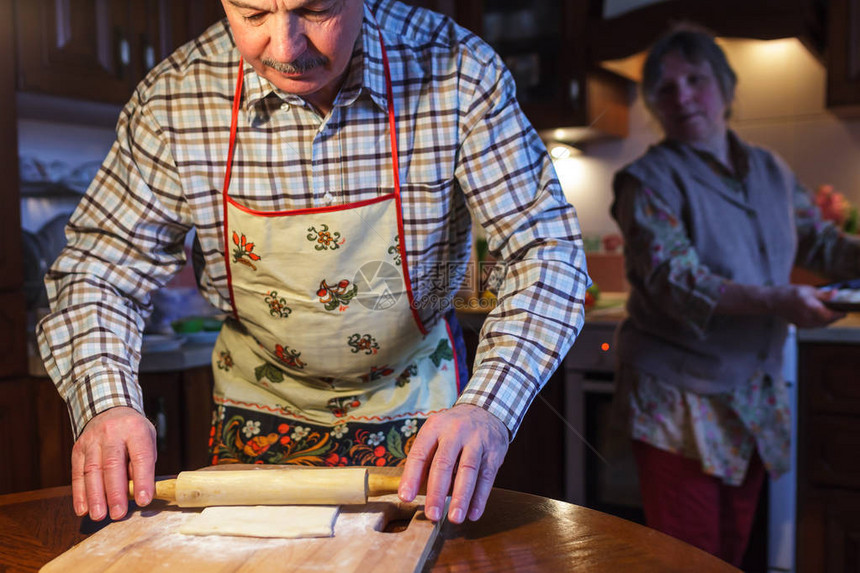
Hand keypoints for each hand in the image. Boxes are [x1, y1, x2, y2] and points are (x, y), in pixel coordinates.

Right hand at [71, 406, 156, 520]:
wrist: (110, 410)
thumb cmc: (133, 432)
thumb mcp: (147, 440)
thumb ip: (143, 464)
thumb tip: (137, 492)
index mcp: (135, 429)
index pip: (140, 456)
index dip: (142, 480)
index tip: (143, 500)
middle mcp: (112, 433)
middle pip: (112, 465)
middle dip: (115, 492)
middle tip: (118, 514)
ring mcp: (92, 440)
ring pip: (92, 470)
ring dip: (95, 496)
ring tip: (99, 515)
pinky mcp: (77, 449)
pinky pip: (77, 473)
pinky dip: (79, 494)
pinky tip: (83, 509)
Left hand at [399, 404, 508, 523]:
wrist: (486, 410)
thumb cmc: (454, 428)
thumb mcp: (436, 432)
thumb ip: (426, 458)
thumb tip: (413, 490)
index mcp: (435, 427)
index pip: (420, 453)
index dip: (412, 476)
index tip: (406, 497)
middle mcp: (455, 432)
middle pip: (444, 464)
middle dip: (437, 492)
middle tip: (432, 514)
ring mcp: (477, 441)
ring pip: (468, 471)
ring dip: (461, 497)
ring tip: (455, 517)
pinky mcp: (494, 451)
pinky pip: (487, 477)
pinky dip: (480, 497)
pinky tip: (473, 512)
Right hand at [770, 284, 844, 327]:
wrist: (772, 302)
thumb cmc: (789, 293)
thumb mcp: (807, 290)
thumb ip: (823, 294)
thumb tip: (836, 294)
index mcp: (812, 309)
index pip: (832, 315)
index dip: (840, 313)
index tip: (844, 310)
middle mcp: (809, 319)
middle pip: (828, 321)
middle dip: (834, 316)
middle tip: (838, 309)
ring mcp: (805, 324)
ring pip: (822, 324)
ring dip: (828, 319)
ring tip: (829, 311)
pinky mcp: (801, 326)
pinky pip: (815, 325)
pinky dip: (820, 321)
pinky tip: (818, 314)